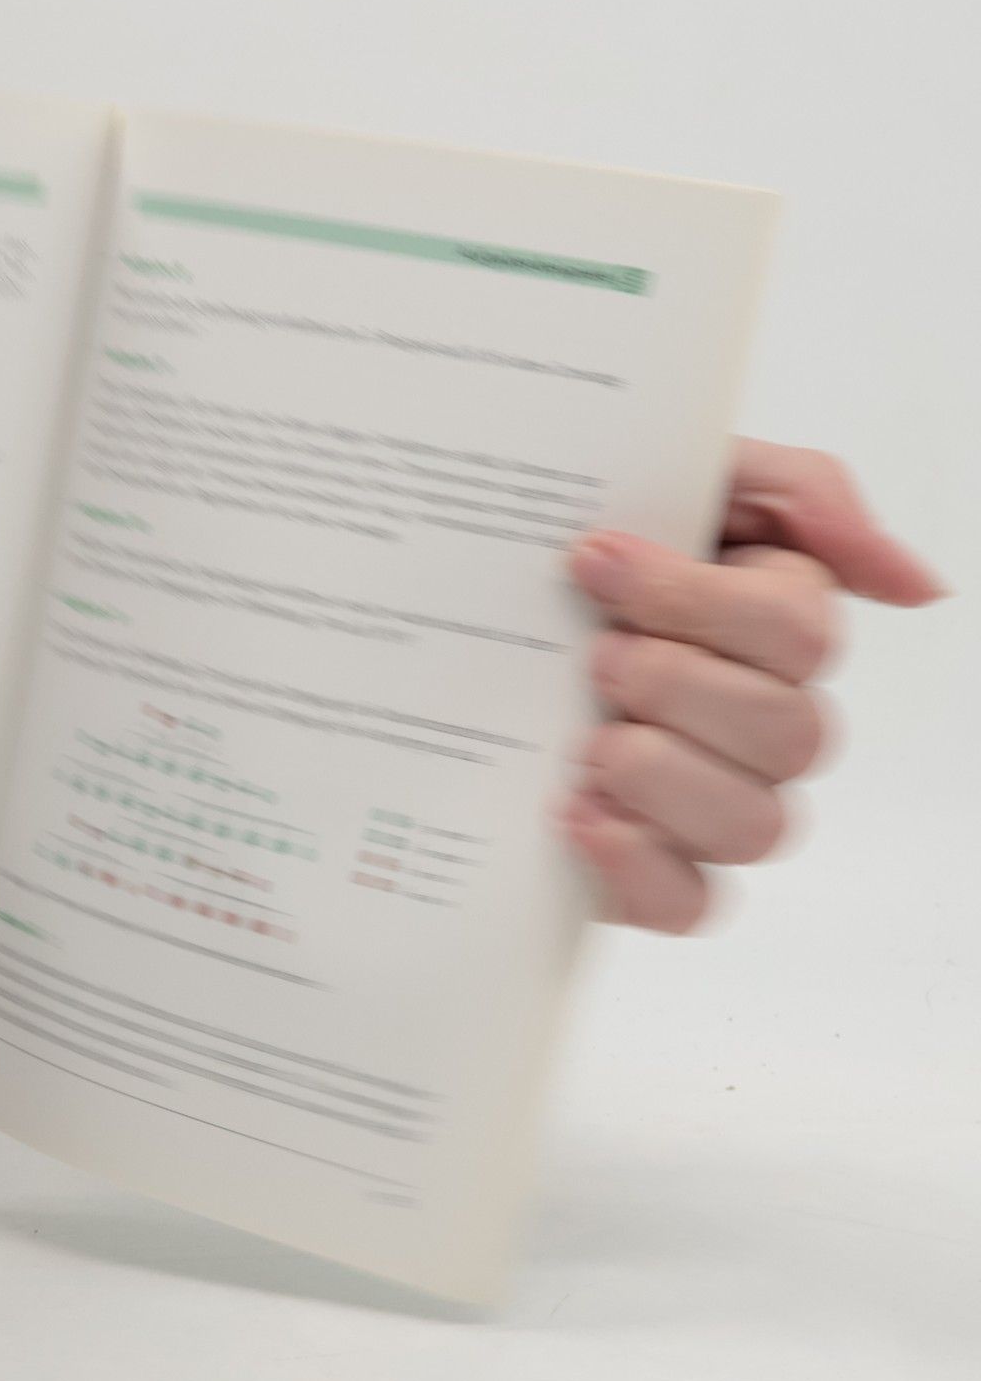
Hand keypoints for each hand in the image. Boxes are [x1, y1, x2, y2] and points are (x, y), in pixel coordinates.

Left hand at [563, 439, 942, 932]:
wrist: (465, 613)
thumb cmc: (582, 547)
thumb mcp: (684, 475)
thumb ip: (804, 497)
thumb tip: (915, 584)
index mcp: (778, 628)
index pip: (799, 634)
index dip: (698, 601)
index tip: (594, 562)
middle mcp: (766, 725)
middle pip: (787, 733)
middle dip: (675, 685)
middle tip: (593, 657)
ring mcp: (717, 804)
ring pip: (754, 826)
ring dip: (661, 776)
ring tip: (584, 740)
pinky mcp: (656, 872)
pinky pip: (688, 905)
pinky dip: (635, 867)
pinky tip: (575, 814)